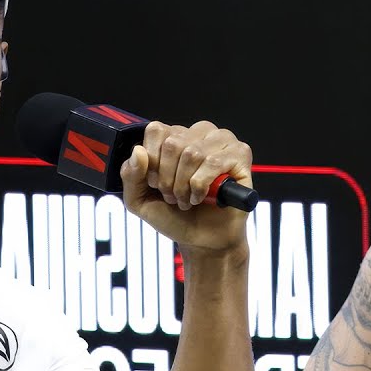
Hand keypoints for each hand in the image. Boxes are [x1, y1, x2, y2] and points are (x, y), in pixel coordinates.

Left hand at [119, 120, 252, 256]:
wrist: (202, 239)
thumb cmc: (174, 216)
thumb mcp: (139, 200)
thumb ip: (130, 175)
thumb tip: (138, 151)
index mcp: (175, 135)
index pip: (157, 131)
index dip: (153, 162)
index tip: (155, 184)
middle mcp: (199, 133)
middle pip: (173, 143)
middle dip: (168, 179)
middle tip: (173, 196)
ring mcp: (221, 141)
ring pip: (193, 153)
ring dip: (185, 186)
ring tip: (187, 199)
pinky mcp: (240, 155)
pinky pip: (214, 162)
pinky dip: (202, 186)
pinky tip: (202, 197)